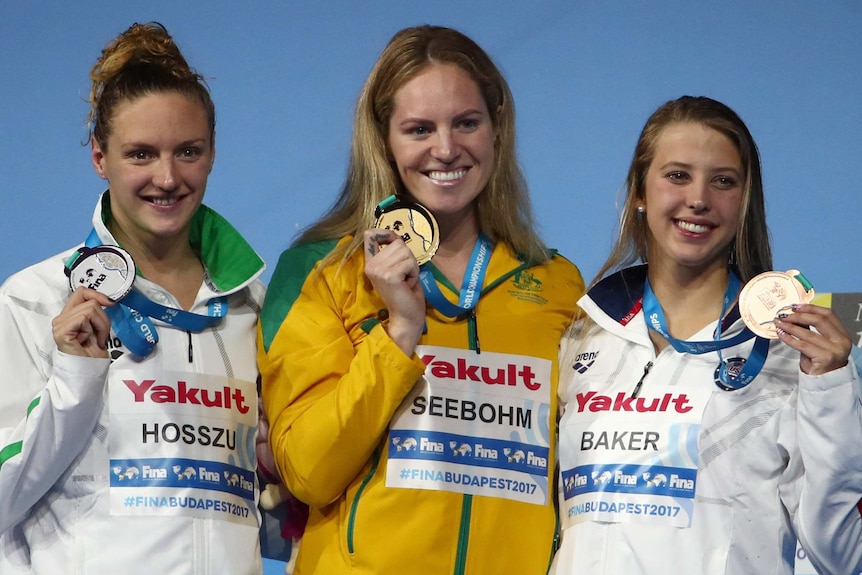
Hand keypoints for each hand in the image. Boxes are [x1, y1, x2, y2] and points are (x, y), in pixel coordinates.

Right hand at [52, 287, 113, 357]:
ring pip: (89, 309)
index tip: (110, 304)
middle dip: (103, 319)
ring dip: (100, 326)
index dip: (97, 294)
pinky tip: (88, 341)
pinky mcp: (61, 330)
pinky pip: (83, 318)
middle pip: (90, 301)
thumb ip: (97, 312)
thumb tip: (108, 300)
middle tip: (102, 335)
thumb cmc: (93, 353)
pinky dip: (91, 330)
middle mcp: (61, 318)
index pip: (81, 292)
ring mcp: (59, 324)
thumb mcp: (99, 327)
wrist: (88, 371)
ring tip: (96, 339)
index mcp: (70, 315)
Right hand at [363, 229, 424, 355]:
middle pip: (398, 244)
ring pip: (405, 252)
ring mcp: (378, 270)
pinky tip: (408, 284)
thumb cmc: (405, 294)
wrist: (406, 317)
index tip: (395, 240)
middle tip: (405, 275)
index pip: (370, 235)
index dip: (386, 233)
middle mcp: (371, 265)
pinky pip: (409, 263)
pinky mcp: (389, 276)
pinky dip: (414, 272)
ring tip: (407, 280)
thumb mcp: (397, 268)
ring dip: (412, 266)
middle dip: (408, 258)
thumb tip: (396, 237)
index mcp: (370, 263)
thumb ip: (394, 253)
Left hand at [774, 303, 850, 374]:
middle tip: (783, 315)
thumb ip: (811, 330)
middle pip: (819, 320)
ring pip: (809, 333)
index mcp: (842, 335)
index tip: (795, 306)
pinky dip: (789, 338)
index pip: (828, 315)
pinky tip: (781, 334)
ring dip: (790, 326)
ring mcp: (835, 350)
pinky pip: (802, 345)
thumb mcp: (817, 343)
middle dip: (799, 316)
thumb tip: (794, 315)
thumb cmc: (819, 363)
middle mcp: (842, 341)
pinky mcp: (825, 358)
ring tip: (778, 323)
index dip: (811, 308)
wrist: (824, 384)